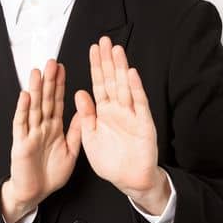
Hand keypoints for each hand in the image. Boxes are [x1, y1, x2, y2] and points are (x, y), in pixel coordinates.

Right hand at [2, 59, 82, 222]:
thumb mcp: (71, 151)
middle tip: (52, 62)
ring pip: (33, 108)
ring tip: (37, 72)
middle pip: (46, 100)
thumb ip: (75, 132)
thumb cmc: (51, 174)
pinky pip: (22, 125)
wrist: (35, 193)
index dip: (60, 85)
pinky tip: (25, 96)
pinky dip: (23, 110)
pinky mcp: (21, 144)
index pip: (57, 102)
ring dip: (35, 89)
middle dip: (49, 81)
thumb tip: (84, 113)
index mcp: (54, 128)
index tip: (63, 68)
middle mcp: (41, 127)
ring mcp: (30, 134)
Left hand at [74, 36, 166, 210]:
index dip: (95, 67)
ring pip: (125, 87)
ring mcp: (132, 115)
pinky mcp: (143, 124)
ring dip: (121, 69)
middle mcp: (118, 110)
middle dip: (108, 61)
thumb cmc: (110, 162)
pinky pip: (139, 104)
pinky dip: (135, 89)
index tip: (92, 49)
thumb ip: (86, 116)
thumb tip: (79, 93)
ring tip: (117, 50)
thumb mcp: (90, 139)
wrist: (129, 181)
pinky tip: (131, 74)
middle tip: (104, 41)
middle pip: (111, 81)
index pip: (98, 85)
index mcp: (103, 113)